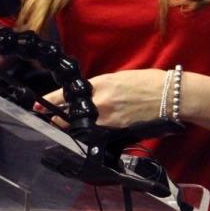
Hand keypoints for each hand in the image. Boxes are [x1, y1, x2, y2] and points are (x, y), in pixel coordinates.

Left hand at [39, 68, 164, 128]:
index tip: (38, 104)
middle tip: (50, 120)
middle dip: (59, 118)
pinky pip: (98, 132)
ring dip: (74, 127)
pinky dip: (92, 132)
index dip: (52, 100)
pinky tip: (91, 132)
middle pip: (71, 114)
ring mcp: (109, 118)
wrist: (171, 96)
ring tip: (66, 127)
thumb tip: (93, 95)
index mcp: (102, 84)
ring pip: (83, 126)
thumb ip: (104, 87)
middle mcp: (101, 101)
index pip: (70, 94)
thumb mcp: (122, 78)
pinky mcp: (118, 129)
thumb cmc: (150, 82)